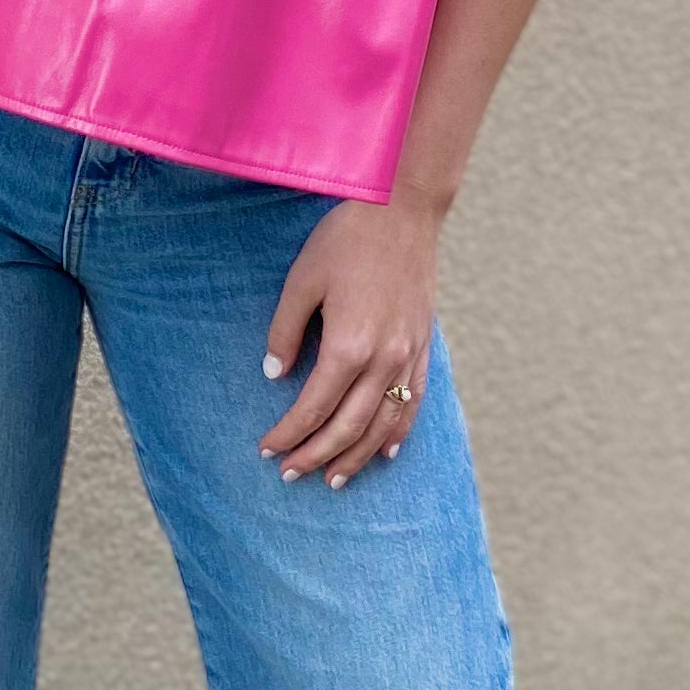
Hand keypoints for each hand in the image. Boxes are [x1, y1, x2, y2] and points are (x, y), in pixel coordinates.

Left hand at [260, 196, 441, 488]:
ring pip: (382, 425)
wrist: (402, 209)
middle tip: (290, 474)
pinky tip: (385, 452)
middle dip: (315, 456)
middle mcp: (383, 360)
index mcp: (347, 346)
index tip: (266, 450)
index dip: (287, 434)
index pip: (312, 408)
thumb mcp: (302, 280)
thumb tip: (274, 374)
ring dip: (356, 457)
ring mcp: (408, 356)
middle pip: (347, 428)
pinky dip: (398, 433)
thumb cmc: (345, 240)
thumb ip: (285, 331)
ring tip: (333, 479)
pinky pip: (414, 402)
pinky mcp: (423, 346)